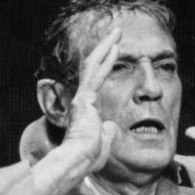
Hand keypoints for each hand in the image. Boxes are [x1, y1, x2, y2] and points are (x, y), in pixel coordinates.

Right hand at [31, 27, 119, 194]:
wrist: (77, 162)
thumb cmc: (87, 158)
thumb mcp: (103, 143)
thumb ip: (107, 133)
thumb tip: (111, 126)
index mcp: (87, 110)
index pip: (96, 81)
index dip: (105, 65)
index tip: (114, 52)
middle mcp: (83, 100)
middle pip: (93, 67)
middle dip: (105, 49)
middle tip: (116, 33)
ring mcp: (82, 98)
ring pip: (93, 65)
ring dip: (106, 47)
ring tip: (117, 32)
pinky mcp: (84, 99)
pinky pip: (96, 74)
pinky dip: (105, 59)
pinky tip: (115, 46)